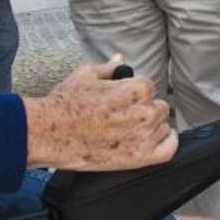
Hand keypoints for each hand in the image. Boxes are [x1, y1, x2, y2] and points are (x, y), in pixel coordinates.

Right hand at [23, 55, 177, 170]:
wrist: (51, 133)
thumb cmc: (66, 104)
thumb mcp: (87, 75)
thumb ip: (109, 68)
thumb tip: (120, 60)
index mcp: (136, 89)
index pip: (149, 86)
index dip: (134, 91)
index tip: (123, 98)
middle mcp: (144, 112)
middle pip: (158, 107)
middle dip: (143, 108)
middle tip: (123, 114)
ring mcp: (143, 137)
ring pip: (163, 126)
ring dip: (151, 126)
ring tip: (128, 128)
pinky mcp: (139, 159)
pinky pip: (168, 149)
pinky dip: (167, 143)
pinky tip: (155, 139)